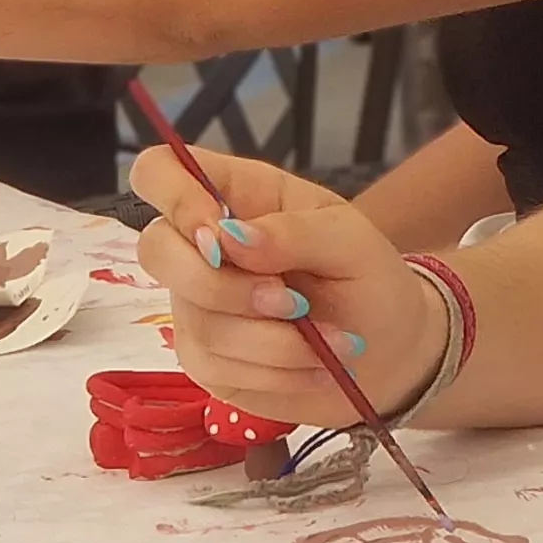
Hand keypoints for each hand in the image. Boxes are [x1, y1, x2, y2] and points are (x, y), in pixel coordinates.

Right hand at [127, 145, 439, 429]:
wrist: (388, 351)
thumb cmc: (368, 277)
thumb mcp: (351, 241)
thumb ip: (292, 232)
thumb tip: (228, 236)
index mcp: (236, 194)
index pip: (160, 172)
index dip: (174, 197)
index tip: (218, 233)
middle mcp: (204, 245)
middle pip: (155, 250)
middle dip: (223, 286)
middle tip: (294, 303)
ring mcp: (197, 304)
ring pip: (196, 320)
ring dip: (273, 340)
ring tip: (332, 341)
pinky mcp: (205, 358)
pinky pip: (215, 367)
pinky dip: (275, 371)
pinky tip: (314, 365)